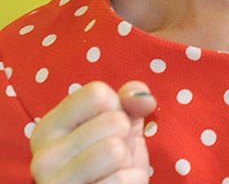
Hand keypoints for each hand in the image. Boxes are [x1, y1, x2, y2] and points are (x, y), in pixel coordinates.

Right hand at [29, 81, 156, 183]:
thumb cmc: (111, 159)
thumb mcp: (121, 122)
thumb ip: (130, 100)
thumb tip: (144, 100)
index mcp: (47, 129)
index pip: (96, 93)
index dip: (116, 108)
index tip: (107, 128)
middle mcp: (43, 158)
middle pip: (114, 121)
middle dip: (126, 138)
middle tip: (113, 156)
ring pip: (115, 150)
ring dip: (127, 161)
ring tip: (113, 170)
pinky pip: (122, 180)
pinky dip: (131, 181)